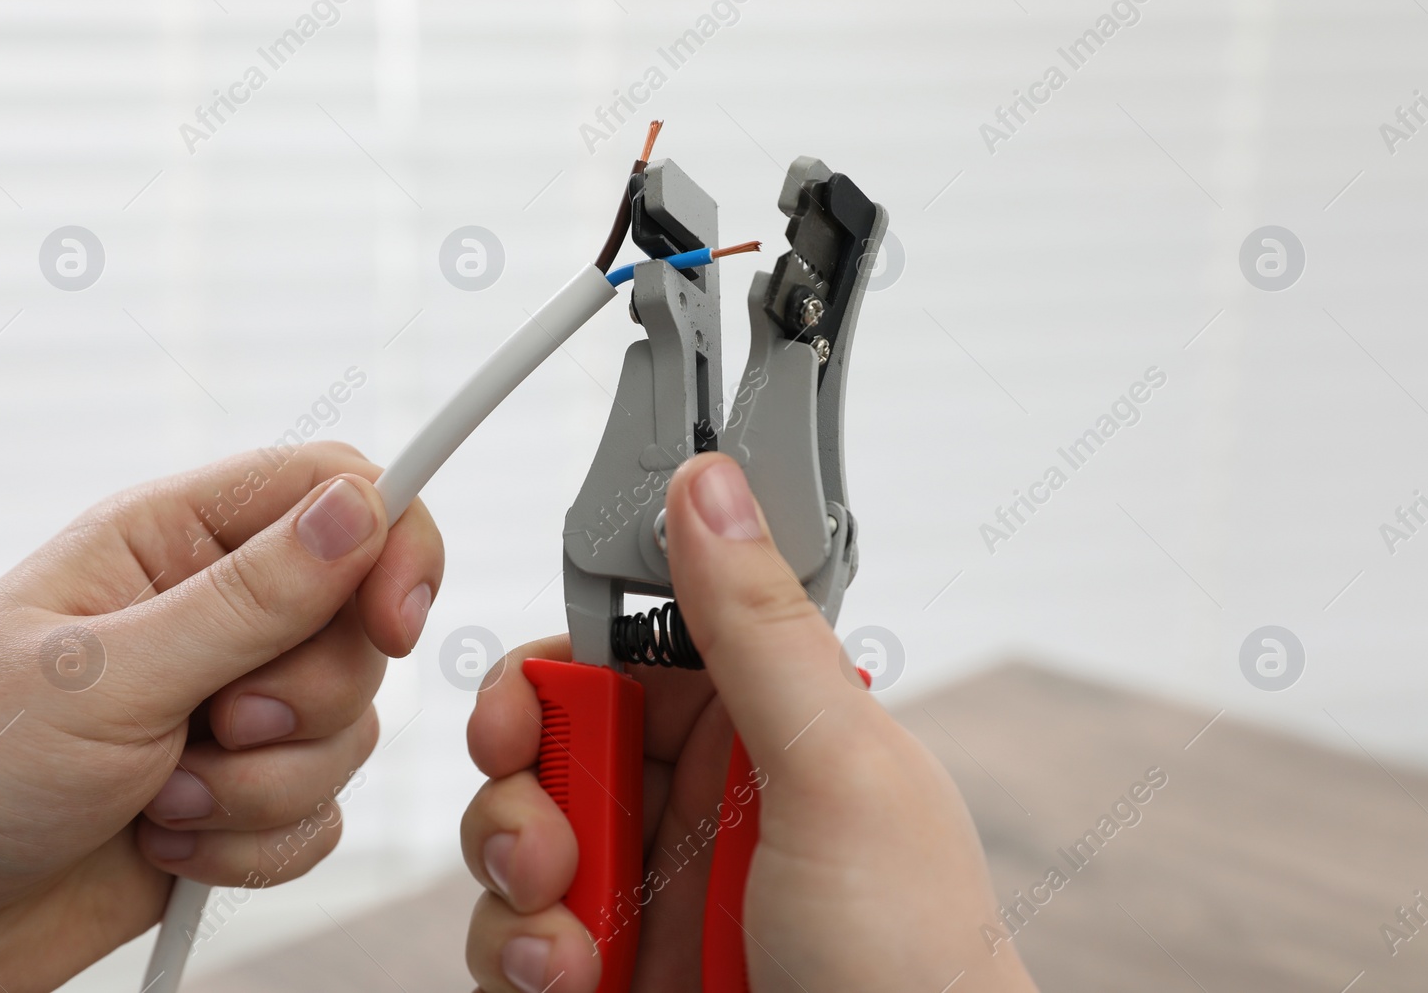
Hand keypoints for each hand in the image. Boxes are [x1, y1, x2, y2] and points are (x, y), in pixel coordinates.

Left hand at [0, 441, 442, 992]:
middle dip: (302, 703)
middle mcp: (215, 616)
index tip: (393, 620)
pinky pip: (321, 813)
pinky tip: (164, 841)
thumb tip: (361, 509)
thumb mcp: (104, 673)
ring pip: (348, 731)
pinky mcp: (241, 795)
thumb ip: (249, 598)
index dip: (390, 543)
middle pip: (358, 627)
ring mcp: (232, 709)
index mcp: (174, 542)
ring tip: (158, 796)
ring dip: (260, 787)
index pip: (333, 491)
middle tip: (218, 724)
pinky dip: (251, 843)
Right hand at [459, 452, 1037, 991]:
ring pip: (520, 836)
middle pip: (555, 741)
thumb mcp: (835, 774)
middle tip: (546, 835)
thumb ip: (756, 629)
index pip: (628, 650)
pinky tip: (566, 981)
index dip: (559, 667)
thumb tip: (708, 485)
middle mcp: (701, 797)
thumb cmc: (913, 966)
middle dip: (523, 782)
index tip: (522, 702)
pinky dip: (516, 954)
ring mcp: (654, 887)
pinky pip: (514, 935)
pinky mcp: (613, 970)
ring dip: (515, 879)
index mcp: (766, 724)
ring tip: (564, 938)